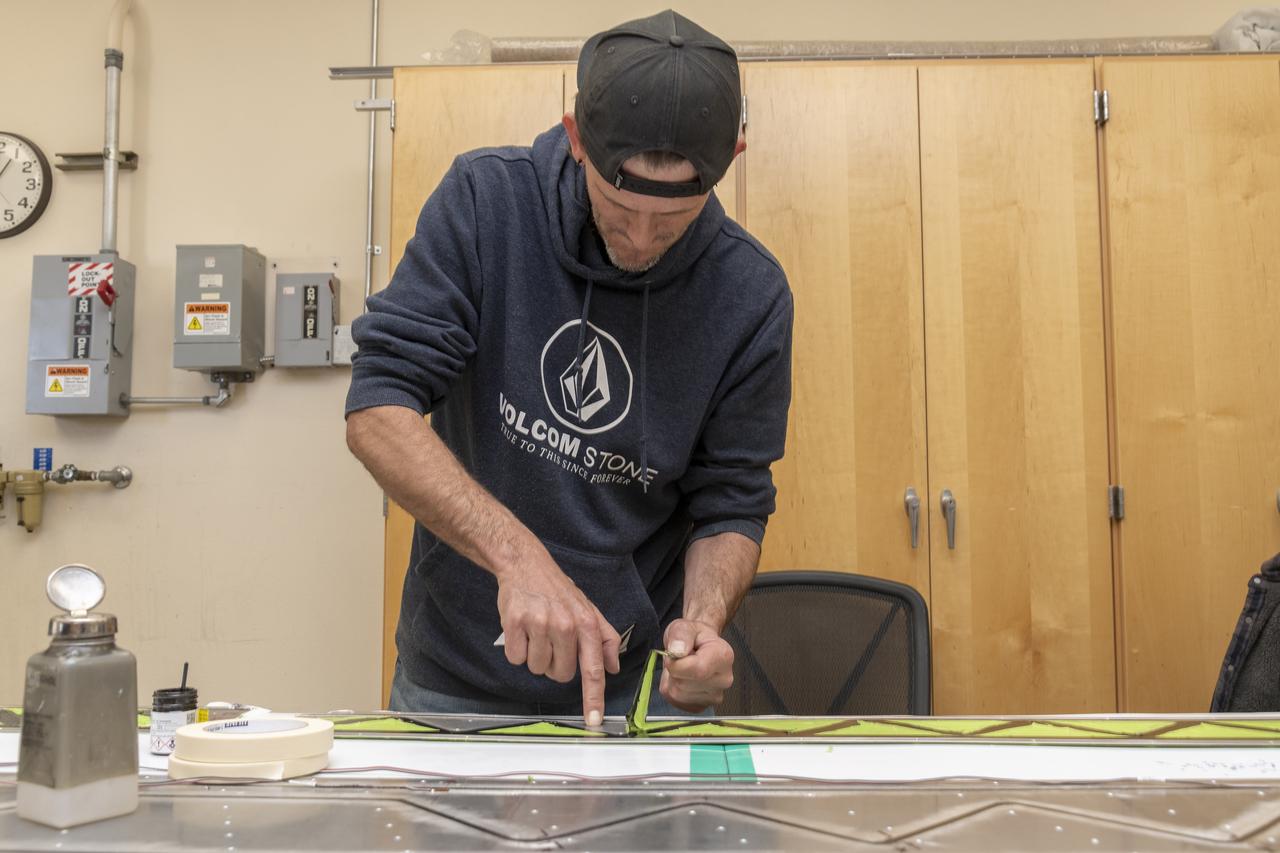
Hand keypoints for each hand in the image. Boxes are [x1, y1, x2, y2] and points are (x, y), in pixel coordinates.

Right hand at [494, 543, 620, 725]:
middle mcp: (565, 625)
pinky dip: (517, 649)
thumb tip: (613, 667)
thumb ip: (604, 638)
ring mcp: (540, 623)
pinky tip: (522, 630)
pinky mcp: (516, 622)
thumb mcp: (588, 608)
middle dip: (554, 665)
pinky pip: (516, 658)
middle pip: (560, 675)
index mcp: (587, 623)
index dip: (594, 698)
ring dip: (535, 656)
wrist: (526, 564)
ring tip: (536, 632)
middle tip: (552, 641)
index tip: (593, 721)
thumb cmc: (558, 590)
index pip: (593, 669)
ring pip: (537, 668)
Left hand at [659, 618, 733, 711]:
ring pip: (677, 694)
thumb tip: (676, 651)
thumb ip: (680, 635)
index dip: (677, 663)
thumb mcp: (684, 626)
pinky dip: (672, 689)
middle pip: (684, 684)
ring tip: (682, 667)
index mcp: (724, 657)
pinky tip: (682, 678)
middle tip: (681, 658)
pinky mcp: (702, 706)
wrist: (700, 646)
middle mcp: (724, 680)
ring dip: (672, 679)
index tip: (674, 653)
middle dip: (674, 670)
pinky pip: (675, 701)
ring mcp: (714, 696)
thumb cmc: (694, 636)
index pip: (697, 670)